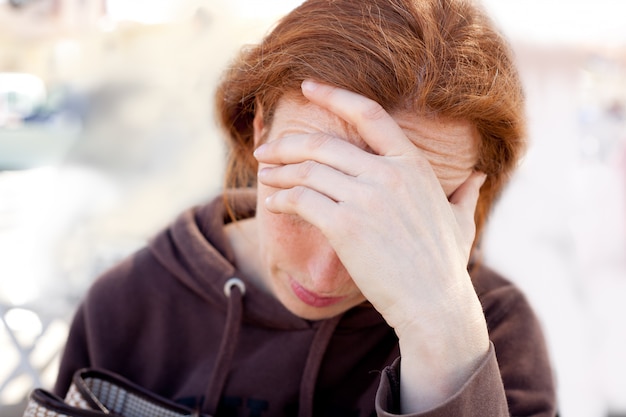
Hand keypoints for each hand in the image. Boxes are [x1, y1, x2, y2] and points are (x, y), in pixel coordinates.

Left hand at [254, 80, 490, 411]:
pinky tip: (273, 203)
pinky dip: (281, 199)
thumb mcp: (461, 221)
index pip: (369, 114)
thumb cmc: (444, 265)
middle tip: (265, 150)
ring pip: (307, 170)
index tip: (308, 86)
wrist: (433, 305)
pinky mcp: (345, 225)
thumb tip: (478, 176)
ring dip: (278, 172)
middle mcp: (389, 173)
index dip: (334, 95)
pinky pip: (301, 200)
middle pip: (323, 143)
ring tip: (264, 176)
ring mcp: (366, 197)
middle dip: (287, 144)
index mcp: (413, 164)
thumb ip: (465, 193)